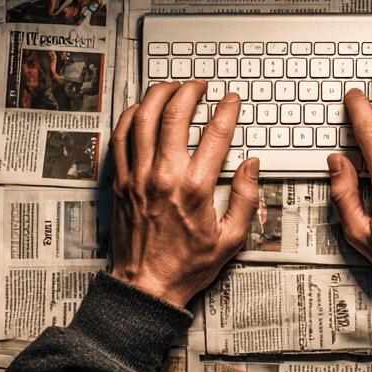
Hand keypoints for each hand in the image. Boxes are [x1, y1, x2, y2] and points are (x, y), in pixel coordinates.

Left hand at [110, 80, 258, 307]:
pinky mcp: (120, 183)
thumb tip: (252, 166)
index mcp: (194, 188)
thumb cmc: (186, 266)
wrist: (147, 286)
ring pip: (142, 119)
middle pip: (174, 115)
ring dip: (158, 96)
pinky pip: (119, 138)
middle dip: (190, 91)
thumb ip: (246, 198)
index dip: (227, 110)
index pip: (216, 134)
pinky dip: (129, 117)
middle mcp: (164, 176)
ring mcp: (137, 177)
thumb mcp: (231, 238)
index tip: (231, 100)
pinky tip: (140, 110)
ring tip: (171, 88)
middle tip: (200, 86)